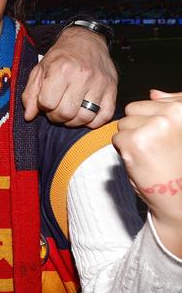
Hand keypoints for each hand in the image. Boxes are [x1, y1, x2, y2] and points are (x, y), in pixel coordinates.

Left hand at [22, 26, 116, 127]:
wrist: (86, 41)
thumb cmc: (61, 56)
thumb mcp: (40, 70)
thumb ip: (31, 94)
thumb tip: (29, 116)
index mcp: (61, 69)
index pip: (47, 103)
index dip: (43, 106)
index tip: (45, 101)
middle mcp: (82, 76)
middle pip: (66, 113)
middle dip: (56, 116)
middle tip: (56, 108)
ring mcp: (99, 83)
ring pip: (84, 117)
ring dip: (73, 121)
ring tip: (69, 111)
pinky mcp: (112, 89)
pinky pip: (104, 116)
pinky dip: (93, 121)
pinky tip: (84, 112)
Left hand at [114, 90, 181, 256]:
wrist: (180, 199)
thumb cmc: (179, 165)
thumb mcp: (181, 131)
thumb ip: (171, 108)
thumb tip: (154, 93)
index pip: (157, 99)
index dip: (156, 120)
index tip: (167, 139)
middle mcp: (174, 113)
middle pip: (135, 108)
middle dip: (139, 127)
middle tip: (157, 148)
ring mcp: (155, 125)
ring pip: (123, 123)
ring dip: (131, 139)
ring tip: (150, 154)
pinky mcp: (136, 140)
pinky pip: (117, 138)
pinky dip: (124, 151)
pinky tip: (141, 161)